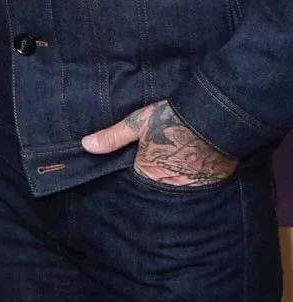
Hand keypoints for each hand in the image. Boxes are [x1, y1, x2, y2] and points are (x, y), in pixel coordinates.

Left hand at [81, 100, 235, 186]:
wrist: (213, 116)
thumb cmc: (171, 119)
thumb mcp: (137, 124)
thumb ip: (112, 137)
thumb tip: (86, 146)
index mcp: (148, 172)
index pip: (138, 179)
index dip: (140, 168)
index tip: (143, 160)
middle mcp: (170, 184)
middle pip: (160, 184)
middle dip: (161, 174)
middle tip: (166, 158)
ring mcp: (193, 185)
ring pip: (181, 185)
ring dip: (181, 176)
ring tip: (183, 161)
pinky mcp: (214, 181)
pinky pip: (203, 184)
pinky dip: (200, 176)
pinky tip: (200, 162)